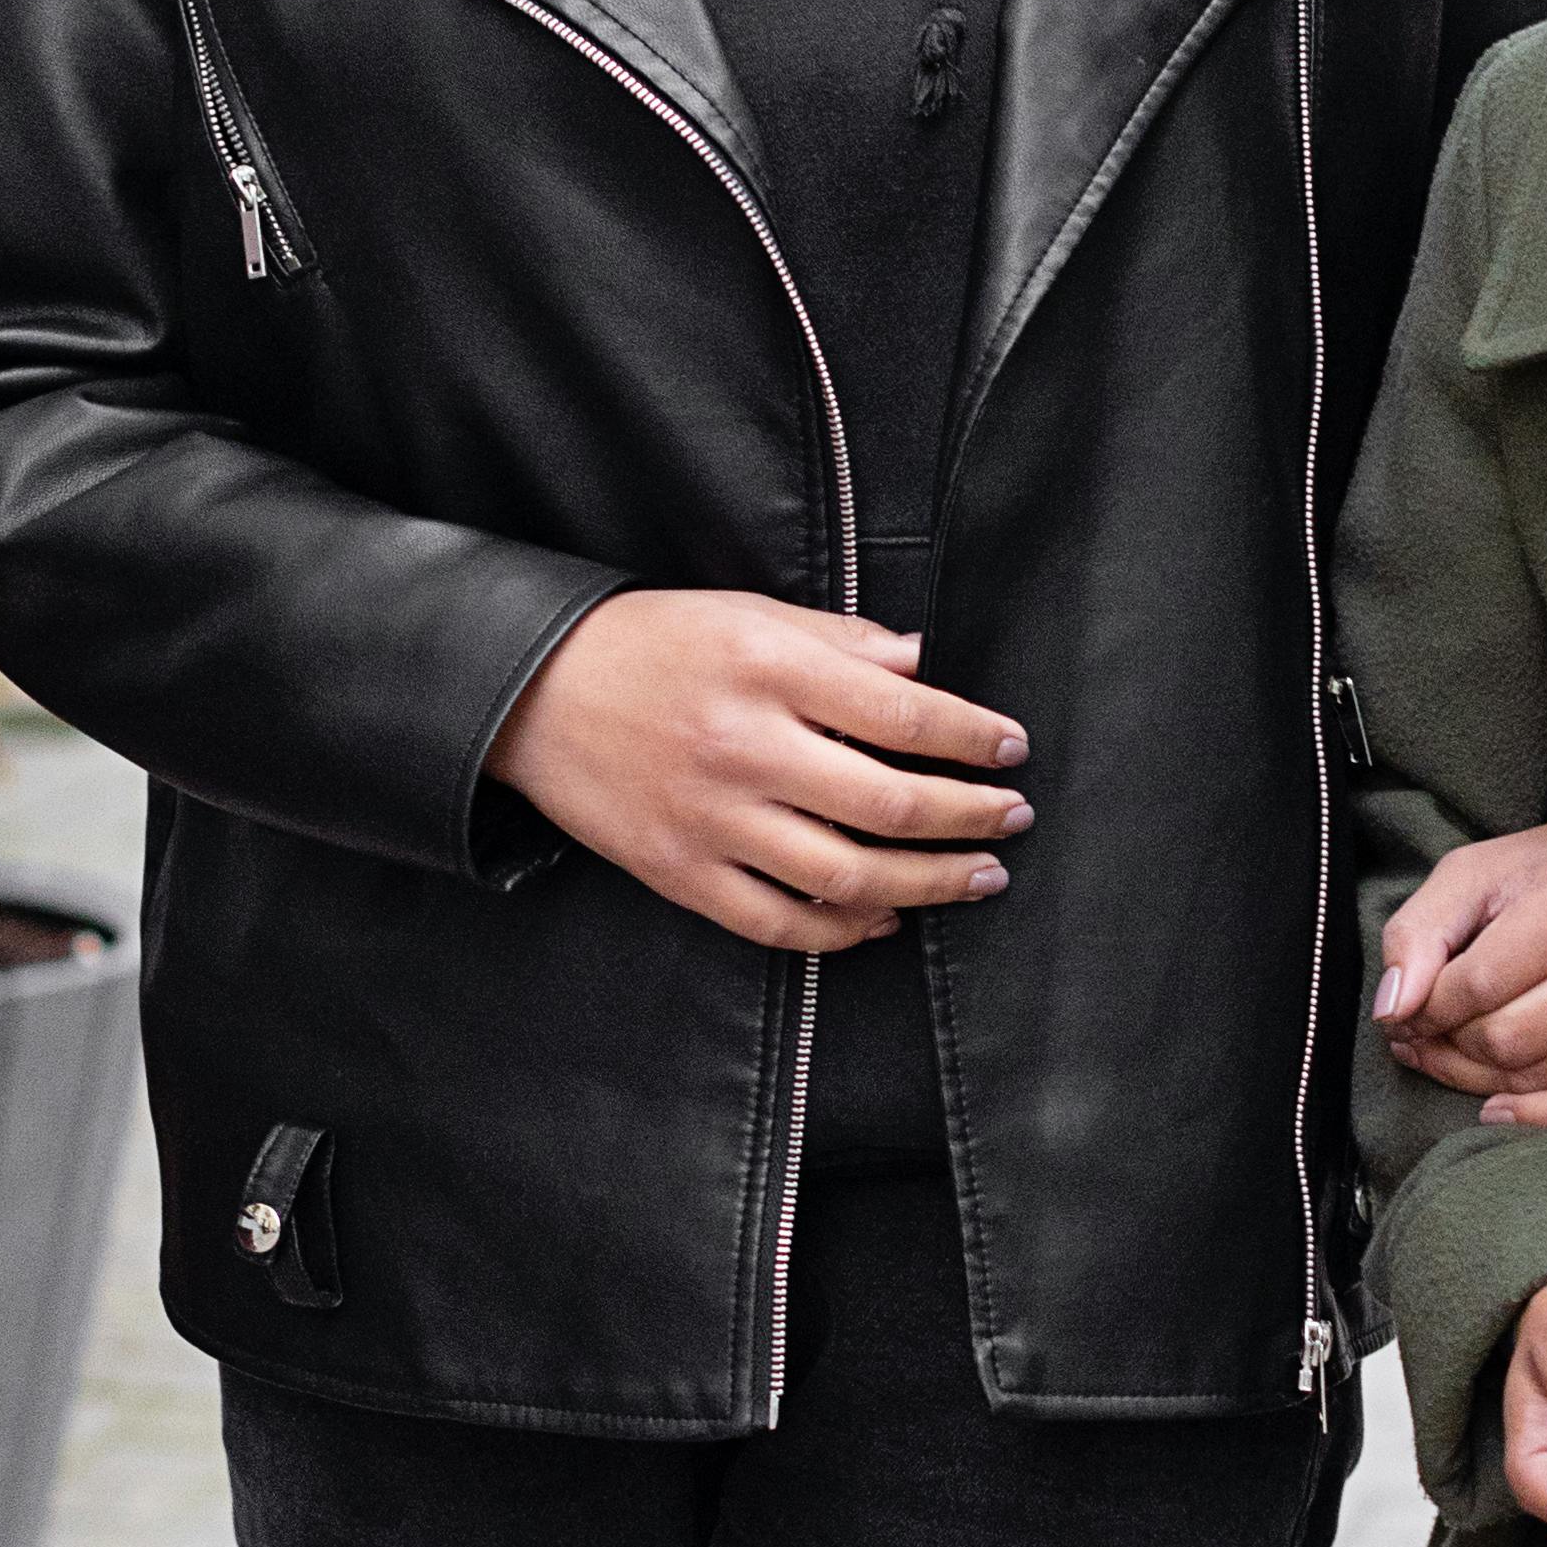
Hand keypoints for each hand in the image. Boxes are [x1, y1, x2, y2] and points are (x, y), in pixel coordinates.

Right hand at [488, 590, 1031, 950]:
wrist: (534, 692)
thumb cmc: (653, 642)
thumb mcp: (749, 613)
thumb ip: (842, 641)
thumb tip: (927, 665)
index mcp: (767, 669)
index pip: (901, 713)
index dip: (971, 737)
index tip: (1012, 748)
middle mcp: (743, 748)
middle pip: (887, 803)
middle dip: (970, 816)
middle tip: (1013, 817)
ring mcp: (710, 820)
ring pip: (845, 877)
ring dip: (929, 882)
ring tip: (978, 876)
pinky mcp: (680, 873)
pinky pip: (778, 923)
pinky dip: (844, 932)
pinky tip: (888, 919)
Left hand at [1374, 798, 1546, 1128]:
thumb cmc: (1542, 875)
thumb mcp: (1469, 878)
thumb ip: (1417, 933)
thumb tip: (1393, 1010)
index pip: (1480, 984)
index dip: (1426, 1008)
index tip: (1405, 1009)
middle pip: (1510, 1039)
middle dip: (1450, 1044)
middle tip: (1421, 1034)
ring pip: (1542, 1076)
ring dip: (1480, 1078)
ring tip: (1449, 1054)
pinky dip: (1545, 1119)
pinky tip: (1498, 1111)